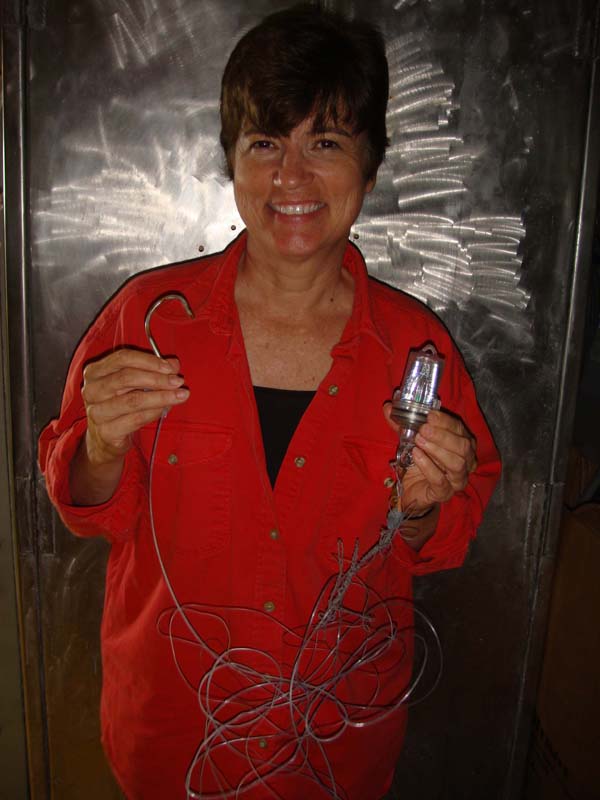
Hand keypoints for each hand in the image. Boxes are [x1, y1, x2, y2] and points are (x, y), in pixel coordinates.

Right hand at [81, 348, 189, 466]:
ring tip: (180, 395)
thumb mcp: (135, 385)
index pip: (122, 358)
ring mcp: (96, 412)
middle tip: (178, 382)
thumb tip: (174, 363)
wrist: (105, 439)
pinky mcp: (106, 431)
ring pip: (133, 400)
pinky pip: (135, 419)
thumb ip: (152, 371)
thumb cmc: (120, 406)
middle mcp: (92, 390)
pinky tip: (166, 408)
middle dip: (157, 379)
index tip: (170, 367)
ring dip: (161, 397)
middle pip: (126, 378)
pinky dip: (154, 412)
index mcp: (95, 372)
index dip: (149, 361)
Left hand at [383, 406, 476, 514]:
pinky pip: (440, 480)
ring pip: (457, 463)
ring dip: (436, 449)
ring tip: (419, 441)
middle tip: (423, 429)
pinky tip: (417, 456)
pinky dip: (428, 467)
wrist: (412, 489)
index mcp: (462, 443)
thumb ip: (401, 424)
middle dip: (442, 435)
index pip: (459, 429)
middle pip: (463, 446)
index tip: (430, 415)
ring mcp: (457, 479)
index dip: (445, 421)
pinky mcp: (445, 493)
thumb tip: (388, 407)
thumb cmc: (419, 462)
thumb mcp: (411, 440)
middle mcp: (466, 461)